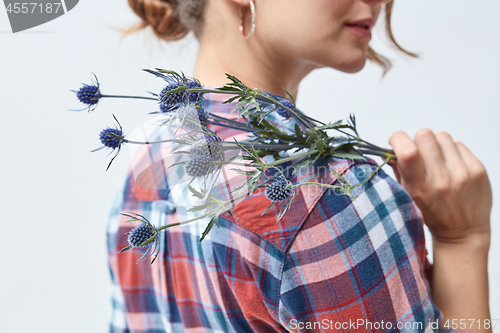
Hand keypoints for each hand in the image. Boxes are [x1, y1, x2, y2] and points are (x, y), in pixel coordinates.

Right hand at [388, 129, 491, 244]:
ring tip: (436, 161)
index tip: (396, 144)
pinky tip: (450, 166)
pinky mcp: (478, 169)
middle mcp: (442, 180)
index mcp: (420, 188)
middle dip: (417, 141)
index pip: (408, 151)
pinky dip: (451, 151)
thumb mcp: (407, 197)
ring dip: (435, 145)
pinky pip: (459, 144)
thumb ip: (399, 171)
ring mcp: (463, 173)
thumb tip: (394, 148)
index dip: (398, 140)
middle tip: (419, 154)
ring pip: (442, 136)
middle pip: (424, 135)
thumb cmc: (432, 215)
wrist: (463, 232)